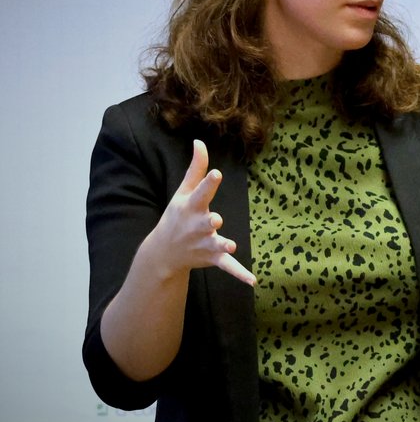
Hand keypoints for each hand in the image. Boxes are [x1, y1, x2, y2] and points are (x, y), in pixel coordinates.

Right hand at [149, 139, 256, 285]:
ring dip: (222, 245)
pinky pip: (228, 266)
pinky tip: (253, 280)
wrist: (164, 252)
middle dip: (209, 221)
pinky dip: (239, 273)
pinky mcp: (213, 257)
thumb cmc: (177, 216)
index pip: (201, 192)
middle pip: (206, 222)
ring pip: (216, 244)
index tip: (217, 174)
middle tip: (214, 219)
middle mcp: (197, 225)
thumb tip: (199, 141)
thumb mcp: (183, 192)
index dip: (209, 183)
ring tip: (230, 245)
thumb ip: (196, 168)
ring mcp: (205, 243)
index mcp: (191, 206)